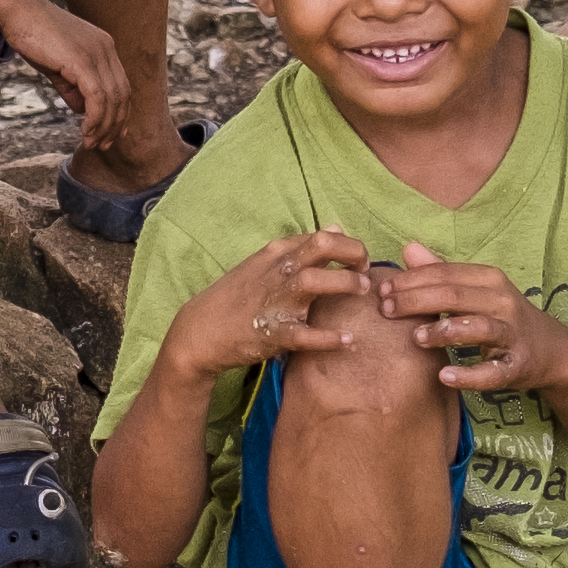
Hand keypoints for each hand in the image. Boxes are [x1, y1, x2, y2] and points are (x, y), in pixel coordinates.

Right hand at [0, 0, 132, 140]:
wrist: (16, 10)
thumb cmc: (32, 35)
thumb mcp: (56, 65)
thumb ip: (71, 87)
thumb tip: (82, 109)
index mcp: (104, 46)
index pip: (121, 85)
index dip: (119, 112)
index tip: (111, 133)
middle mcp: (106, 48)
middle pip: (122, 94)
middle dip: (115, 124)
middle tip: (102, 144)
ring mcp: (96, 53)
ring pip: (112, 99)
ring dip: (103, 126)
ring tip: (91, 142)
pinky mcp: (82, 60)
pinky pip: (97, 97)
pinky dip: (95, 118)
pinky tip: (86, 131)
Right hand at [173, 226, 376, 380]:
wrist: (200, 331)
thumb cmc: (238, 296)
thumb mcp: (266, 263)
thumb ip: (302, 248)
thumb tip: (336, 228)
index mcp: (277, 253)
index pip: (323, 236)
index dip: (350, 245)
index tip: (360, 262)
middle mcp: (278, 271)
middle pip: (322, 246)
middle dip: (353, 253)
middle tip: (366, 272)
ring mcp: (274, 301)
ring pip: (314, 281)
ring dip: (345, 284)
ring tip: (362, 292)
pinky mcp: (272, 333)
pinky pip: (306, 334)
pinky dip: (330, 338)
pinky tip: (348, 340)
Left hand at [373, 240, 567, 393]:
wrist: (551, 350)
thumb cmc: (502, 317)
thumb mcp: (476, 290)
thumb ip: (441, 272)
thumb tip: (407, 249)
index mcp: (489, 279)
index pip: (444, 274)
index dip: (410, 281)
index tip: (382, 292)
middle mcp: (503, 301)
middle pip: (454, 295)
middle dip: (417, 301)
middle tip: (387, 311)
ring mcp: (512, 334)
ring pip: (478, 327)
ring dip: (444, 331)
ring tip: (416, 338)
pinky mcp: (517, 365)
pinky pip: (492, 372)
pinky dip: (469, 375)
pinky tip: (445, 376)